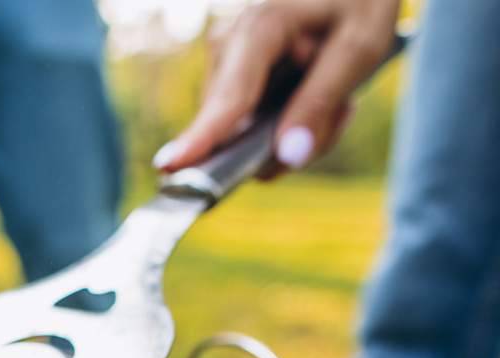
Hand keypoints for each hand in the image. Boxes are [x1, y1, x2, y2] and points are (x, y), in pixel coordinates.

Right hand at [155, 0, 399, 175]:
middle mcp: (228, 47)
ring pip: (246, 135)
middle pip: (238, 130)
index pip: (229, 98)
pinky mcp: (231, 80)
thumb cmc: (357, 0)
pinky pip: (252, 127)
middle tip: (345, 109)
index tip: (170, 167)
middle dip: (292, 137)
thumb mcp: (360, 46)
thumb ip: (321, 102)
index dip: (203, 137)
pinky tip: (317, 96)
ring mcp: (225, 65)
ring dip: (298, 131)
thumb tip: (287, 156)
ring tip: (338, 97)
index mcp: (258, 28)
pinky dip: (291, 124)